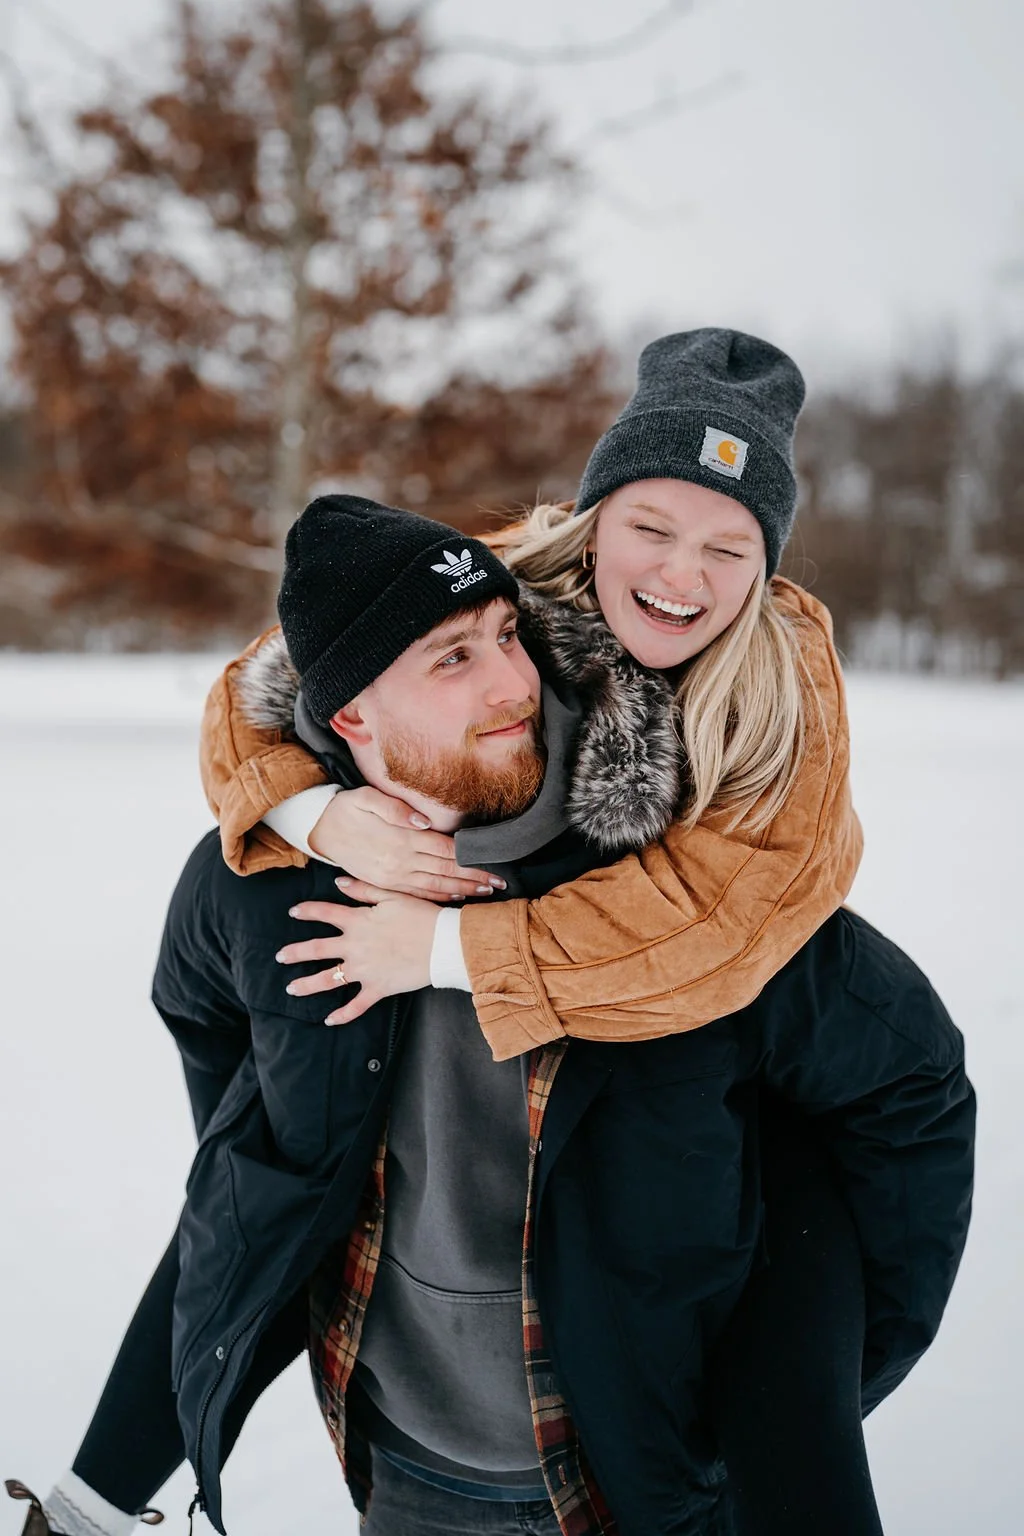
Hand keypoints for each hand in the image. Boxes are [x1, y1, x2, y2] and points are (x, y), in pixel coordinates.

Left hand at [276, 891, 439, 1024]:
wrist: (443, 943)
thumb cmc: (421, 916)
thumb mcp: (392, 896)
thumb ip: (362, 890)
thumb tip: (339, 882)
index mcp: (358, 922)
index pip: (325, 913)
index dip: (307, 911)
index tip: (293, 912)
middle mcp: (355, 947)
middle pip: (317, 949)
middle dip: (296, 952)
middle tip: (280, 956)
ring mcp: (364, 970)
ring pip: (329, 980)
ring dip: (307, 984)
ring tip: (292, 988)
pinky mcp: (377, 988)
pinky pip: (356, 1006)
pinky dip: (342, 1015)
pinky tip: (328, 1020)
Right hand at [309, 786, 503, 901]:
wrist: (319, 829)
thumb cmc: (346, 809)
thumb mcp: (365, 797)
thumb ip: (395, 808)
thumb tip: (424, 821)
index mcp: (401, 839)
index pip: (445, 850)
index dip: (471, 860)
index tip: (494, 865)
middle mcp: (400, 861)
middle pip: (446, 870)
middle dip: (474, 878)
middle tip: (500, 884)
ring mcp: (393, 876)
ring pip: (435, 885)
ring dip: (462, 889)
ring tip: (485, 892)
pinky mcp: (385, 884)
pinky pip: (417, 893)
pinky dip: (438, 896)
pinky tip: (454, 897)